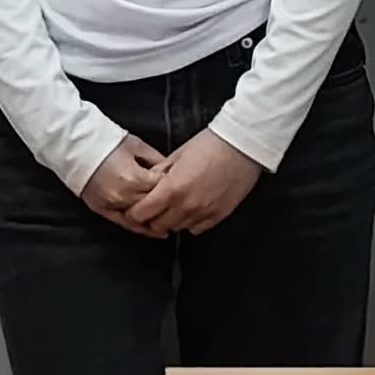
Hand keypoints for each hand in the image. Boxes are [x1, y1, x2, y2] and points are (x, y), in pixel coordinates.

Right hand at [80, 134, 168, 237]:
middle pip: (155, 206)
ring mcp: (112, 205)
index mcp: (134, 178)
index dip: (174, 187)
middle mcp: (124, 195)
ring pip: (142, 219)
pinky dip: (140, 228)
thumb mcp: (136, 145)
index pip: (164, 190)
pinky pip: (125, 224)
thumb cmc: (105, 141)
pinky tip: (154, 231)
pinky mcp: (102, 209)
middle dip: (167, 204)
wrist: (75, 145)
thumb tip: (173, 171)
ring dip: (157, 219)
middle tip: (178, 202)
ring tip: (171, 219)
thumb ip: (156, 160)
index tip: (180, 184)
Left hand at [127, 129, 262, 235]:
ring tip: (171, 206)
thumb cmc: (208, 145)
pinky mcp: (219, 216)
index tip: (133, 208)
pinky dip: (189, 222)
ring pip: (177, 229)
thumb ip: (158, 173)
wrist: (241, 147)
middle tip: (151, 209)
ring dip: (170, 220)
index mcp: (171, 189)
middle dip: (150, 219)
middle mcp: (186, 206)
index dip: (133, 213)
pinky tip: (190, 209)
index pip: (142, 214)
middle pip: (157, 226)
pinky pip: (197, 229)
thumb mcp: (175, 156)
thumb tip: (146, 183)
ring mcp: (204, 213)